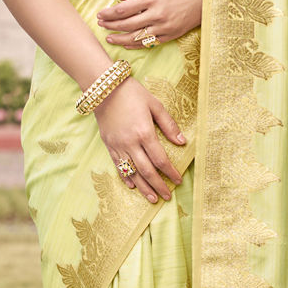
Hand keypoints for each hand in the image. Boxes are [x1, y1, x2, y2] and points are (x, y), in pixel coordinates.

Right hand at [94, 75, 185, 203]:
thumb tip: (182, 142)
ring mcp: (118, 145)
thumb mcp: (155, 105)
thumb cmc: (133, 93)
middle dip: (158, 185)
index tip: (178, 180)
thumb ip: (169, 125)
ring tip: (152, 198)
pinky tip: (133, 186)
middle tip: (167, 196)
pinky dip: (126, 178)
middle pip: (147, 170)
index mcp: (144, 132)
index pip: (160, 159)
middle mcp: (130, 143)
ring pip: (132, 172)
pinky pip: (118, 166)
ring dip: (144, 188)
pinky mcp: (109, 145)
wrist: (104, 88)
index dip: (170, 172)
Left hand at [95, 0, 200, 48]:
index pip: (123, 9)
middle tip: (100, 25)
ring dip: (120, 38)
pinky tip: (127, 44)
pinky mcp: (172, 34)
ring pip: (136, 37)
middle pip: (127, 24)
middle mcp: (157, 14)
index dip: (109, 13)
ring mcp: (165, 27)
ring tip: (109, 38)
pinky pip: (150, 43)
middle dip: (111, 25)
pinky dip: (137, 45)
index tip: (100, 13)